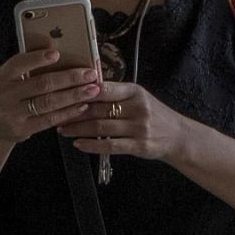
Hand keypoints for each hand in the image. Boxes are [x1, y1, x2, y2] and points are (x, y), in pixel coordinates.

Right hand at [0, 50, 99, 146]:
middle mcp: (5, 95)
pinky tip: (83, 105)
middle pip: (41, 84)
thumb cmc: (10, 94)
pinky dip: (68, 112)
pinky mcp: (22, 129)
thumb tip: (57, 49)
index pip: (18, 64)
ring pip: (48, 103)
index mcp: (2, 77)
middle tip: (90, 74)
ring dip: (74, 96)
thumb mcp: (11, 78)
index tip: (56, 53)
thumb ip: (29, 66)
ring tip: (93, 90)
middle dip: (69, 78)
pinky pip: (49, 119)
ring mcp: (13, 114)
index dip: (37, 59)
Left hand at [60, 82, 185, 160]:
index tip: (64, 94)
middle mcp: (138, 108)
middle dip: (74, 112)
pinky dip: (91, 145)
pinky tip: (78, 145)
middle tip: (57, 114)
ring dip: (78, 129)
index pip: (105, 89)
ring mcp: (139, 128)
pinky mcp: (139, 146)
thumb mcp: (139, 98)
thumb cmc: (153, 114)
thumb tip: (84, 90)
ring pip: (101, 127)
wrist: (177, 136)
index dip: (83, 91)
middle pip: (99, 109)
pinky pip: (111, 146)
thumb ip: (116, 94)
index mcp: (135, 92)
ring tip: (62, 130)